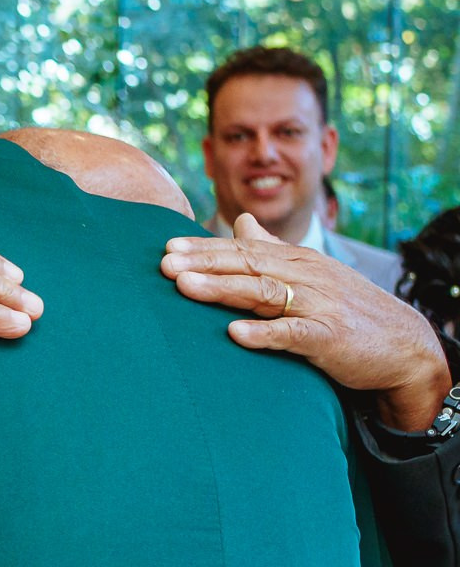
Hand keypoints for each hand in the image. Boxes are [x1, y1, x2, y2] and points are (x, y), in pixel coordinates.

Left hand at [162, 214, 451, 429]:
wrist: (403, 345)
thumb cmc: (347, 309)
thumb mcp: (310, 273)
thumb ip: (272, 249)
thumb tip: (242, 221)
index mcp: (296, 261)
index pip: (242, 250)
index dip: (204, 249)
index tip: (166, 248)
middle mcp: (305, 276)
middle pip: (247, 265)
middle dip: (203, 263)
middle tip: (163, 263)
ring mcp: (318, 305)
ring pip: (262, 292)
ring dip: (221, 288)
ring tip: (184, 287)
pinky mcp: (329, 337)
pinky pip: (292, 334)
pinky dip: (264, 333)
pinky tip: (234, 333)